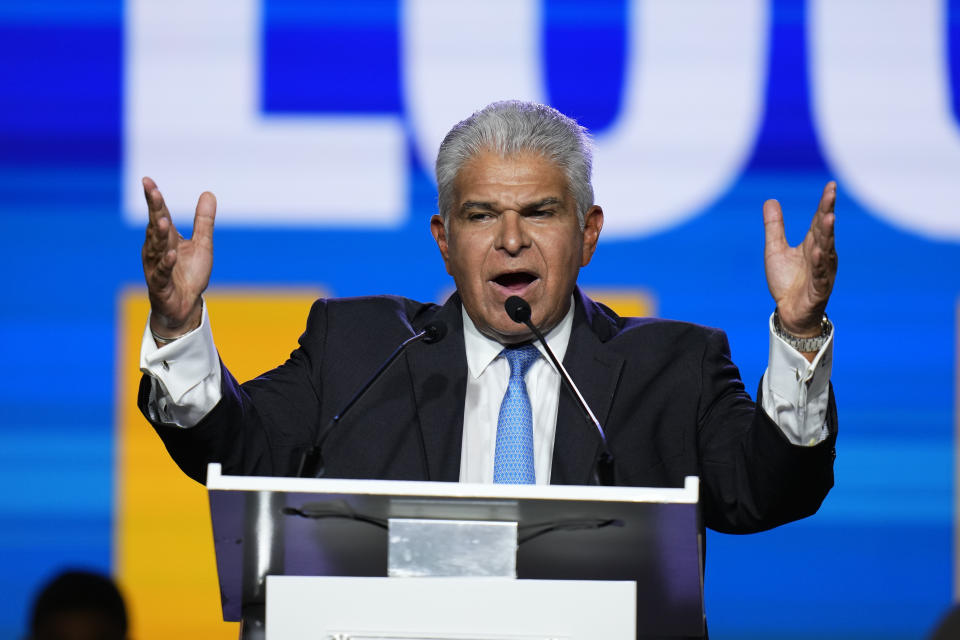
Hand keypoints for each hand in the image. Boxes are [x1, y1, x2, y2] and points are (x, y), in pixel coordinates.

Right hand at [141, 177, 216, 338]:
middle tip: (152, 191)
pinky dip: (166, 264)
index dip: (154, 198)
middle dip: (154, 209)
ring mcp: (156, 267)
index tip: (148, 181)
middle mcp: (156, 250)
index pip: (160, 214)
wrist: (185, 305)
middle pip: (155, 226)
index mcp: (166, 238)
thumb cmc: (189, 274)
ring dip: (157, 235)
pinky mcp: (160, 286)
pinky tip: (171, 254)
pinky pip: (161, 273)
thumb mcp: (202, 244)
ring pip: (155, 248)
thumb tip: (208, 193)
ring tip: (161, 221)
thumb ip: (203, 221)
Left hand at [763, 181, 837, 335]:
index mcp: (812, 244)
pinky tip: (817, 252)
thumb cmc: (787, 281)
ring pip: (825, 249)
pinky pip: (819, 275)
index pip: (819, 220)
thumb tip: (770, 200)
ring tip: (829, 217)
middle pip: (824, 230)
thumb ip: (774, 226)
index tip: (830, 185)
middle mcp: (821, 254)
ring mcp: (822, 271)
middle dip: (827, 211)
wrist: (789, 312)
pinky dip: (818, 264)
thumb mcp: (775, 249)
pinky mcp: (819, 289)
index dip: (824, 203)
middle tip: (831, 194)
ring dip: (827, 234)